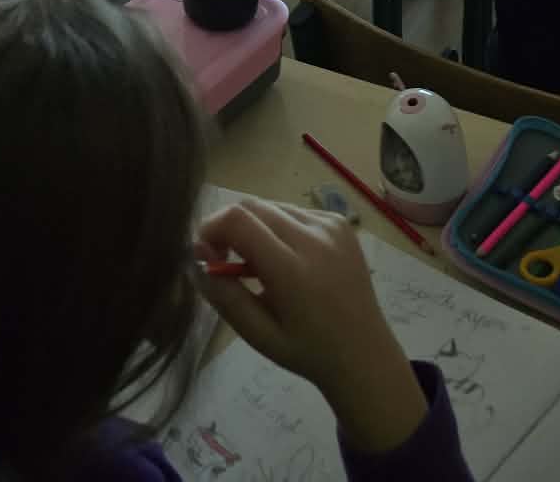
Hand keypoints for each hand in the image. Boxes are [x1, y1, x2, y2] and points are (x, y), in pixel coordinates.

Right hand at [197, 201, 427, 452]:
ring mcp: (332, 227)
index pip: (238, 219)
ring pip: (272, 206)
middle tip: (226, 262)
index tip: (206, 256)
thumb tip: (195, 262)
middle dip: (228, 227)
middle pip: (252, 206)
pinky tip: (286, 260)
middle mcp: (314, 238)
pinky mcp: (341, 224)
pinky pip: (295, 211)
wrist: (364, 355)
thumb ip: (223, 296)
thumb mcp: (257, 334)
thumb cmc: (307, 351)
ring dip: (254, 227)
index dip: (211, 229)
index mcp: (292, 270)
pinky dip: (279, 227)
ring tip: (259, 266)